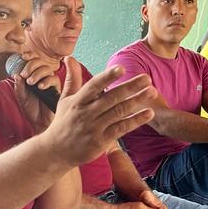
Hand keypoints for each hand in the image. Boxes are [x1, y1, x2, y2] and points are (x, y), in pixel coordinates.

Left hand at [12, 49, 61, 129]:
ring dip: (38, 73)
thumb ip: (19, 86)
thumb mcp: (21, 97)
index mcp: (33, 75)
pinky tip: (40, 87)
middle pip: (40, 62)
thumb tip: (16, 74)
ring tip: (30, 82)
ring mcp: (50, 82)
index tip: (22, 56)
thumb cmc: (31, 109)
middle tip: (24, 74)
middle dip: (31, 65)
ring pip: (47, 69)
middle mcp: (42, 76)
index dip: (29, 55)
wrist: (39, 122)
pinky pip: (54, 80)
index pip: (32, 60)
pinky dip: (47, 81)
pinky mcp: (56, 89)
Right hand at [41, 61, 156, 165]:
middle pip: (111, 98)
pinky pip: (121, 128)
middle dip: (130, 87)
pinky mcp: (100, 141)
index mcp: (78, 101)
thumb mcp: (64, 99)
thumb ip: (72, 78)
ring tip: (152, 92)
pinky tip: (149, 113)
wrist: (56, 151)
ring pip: (118, 112)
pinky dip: (135, 120)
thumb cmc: (62, 122)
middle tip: (147, 78)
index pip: (94, 86)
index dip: (107, 77)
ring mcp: (94, 128)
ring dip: (137, 101)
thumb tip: (69, 57)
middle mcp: (86, 113)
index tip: (121, 68)